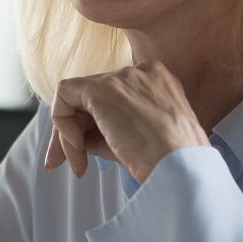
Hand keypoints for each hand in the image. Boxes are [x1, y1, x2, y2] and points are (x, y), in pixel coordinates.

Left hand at [44, 61, 207, 182]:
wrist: (180, 169)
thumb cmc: (168, 164)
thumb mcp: (142, 141)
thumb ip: (113, 130)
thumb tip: (79, 137)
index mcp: (159, 83)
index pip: (115, 100)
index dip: (97, 127)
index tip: (91, 154)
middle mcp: (141, 72)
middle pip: (94, 99)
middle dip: (76, 133)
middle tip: (74, 164)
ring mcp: (122, 77)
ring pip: (77, 99)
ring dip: (70, 137)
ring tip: (79, 166)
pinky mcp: (101, 88)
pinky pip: (64, 96)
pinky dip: (62, 124)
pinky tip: (77, 147)